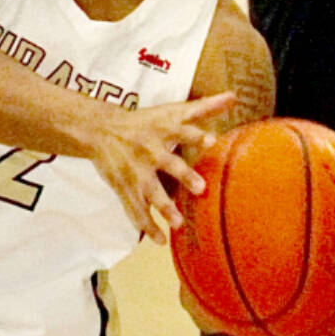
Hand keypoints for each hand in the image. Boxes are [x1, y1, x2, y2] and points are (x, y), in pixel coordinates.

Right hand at [91, 93, 236, 243]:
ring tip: (177, 223)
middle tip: (200, 188)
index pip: (182, 131)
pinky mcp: (125, 188)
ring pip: (151, 192)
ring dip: (164, 208)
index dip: (196, 135)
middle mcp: (151, 151)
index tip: (210, 140)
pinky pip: (135, 209)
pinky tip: (160, 240)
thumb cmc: (144, 121)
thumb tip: (234, 96)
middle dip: (184, 176)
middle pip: (169, 163)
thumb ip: (204, 107)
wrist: (100, 130)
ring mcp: (137, 172)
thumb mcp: (171, 111)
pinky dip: (146, 226)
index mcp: (164, 131)